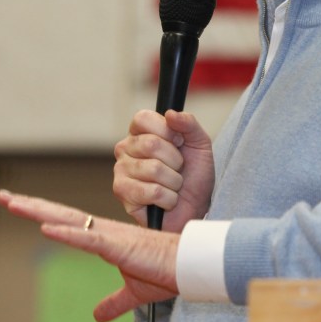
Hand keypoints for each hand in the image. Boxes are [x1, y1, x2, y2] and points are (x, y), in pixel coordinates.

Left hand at [0, 189, 177, 321]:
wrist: (189, 266)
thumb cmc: (166, 272)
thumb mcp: (133, 293)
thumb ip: (113, 302)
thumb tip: (97, 316)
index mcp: (106, 239)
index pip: (68, 222)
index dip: (43, 213)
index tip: (19, 204)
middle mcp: (104, 232)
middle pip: (61, 215)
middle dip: (31, 205)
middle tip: (3, 195)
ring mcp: (111, 237)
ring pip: (69, 220)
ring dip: (40, 212)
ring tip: (14, 204)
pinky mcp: (121, 247)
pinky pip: (89, 239)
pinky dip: (67, 233)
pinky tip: (46, 228)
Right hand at [112, 109, 215, 231]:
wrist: (195, 207)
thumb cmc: (194, 175)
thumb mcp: (200, 144)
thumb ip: (189, 124)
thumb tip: (170, 114)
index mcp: (140, 132)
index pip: (142, 118)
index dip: (167, 130)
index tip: (179, 142)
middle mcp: (125, 149)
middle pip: (151, 144)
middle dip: (176, 160)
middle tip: (178, 168)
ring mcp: (121, 171)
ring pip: (154, 169)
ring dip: (174, 181)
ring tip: (173, 185)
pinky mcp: (122, 194)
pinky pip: (152, 191)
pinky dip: (169, 198)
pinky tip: (166, 200)